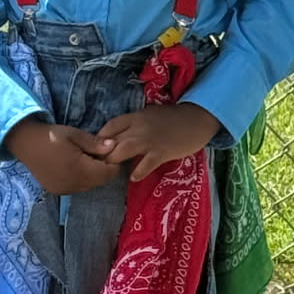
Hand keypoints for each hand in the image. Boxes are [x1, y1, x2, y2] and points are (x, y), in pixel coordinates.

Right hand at [4, 118, 120, 194]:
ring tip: (85, 159)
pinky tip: (74, 166)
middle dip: (104, 169)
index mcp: (79, 170)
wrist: (24, 142)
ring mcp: (64, 190)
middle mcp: (73, 184)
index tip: (109, 151)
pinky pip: (77, 188)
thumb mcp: (75, 135)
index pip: (109, 173)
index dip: (114, 162)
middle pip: (100, 181)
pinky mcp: (57, 191)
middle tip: (98, 153)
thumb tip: (113, 146)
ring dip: (92, 175)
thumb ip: (95, 144)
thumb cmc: (50, 135)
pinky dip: (81, 179)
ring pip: (89, 186)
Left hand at [96, 102, 219, 180]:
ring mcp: (150, 139)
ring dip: (115, 160)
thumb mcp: (149, 116)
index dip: (99, 139)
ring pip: (124, 149)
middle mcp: (139, 127)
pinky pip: (146, 164)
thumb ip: (134, 125)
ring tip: (113, 171)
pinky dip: (138, 172)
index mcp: (136, 117)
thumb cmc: (173, 119)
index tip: (97, 150)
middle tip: (101, 165)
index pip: (110, 126)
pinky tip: (134, 177)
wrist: (197, 120)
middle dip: (103, 153)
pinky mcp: (162, 152)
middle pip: (113, 139)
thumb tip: (118, 137)